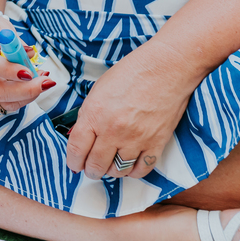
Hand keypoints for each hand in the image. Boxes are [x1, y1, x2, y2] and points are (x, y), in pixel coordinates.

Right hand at [0, 12, 51, 113]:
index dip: (10, 71)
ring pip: (5, 102)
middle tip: (47, 81)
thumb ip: (13, 41)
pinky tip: (36, 82)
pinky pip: (9, 102)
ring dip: (28, 95)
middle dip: (26, 90)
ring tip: (44, 80)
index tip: (29, 72)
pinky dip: (26, 96)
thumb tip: (29, 54)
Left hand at [66, 43, 191, 178]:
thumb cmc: (130, 74)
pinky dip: (133, 172)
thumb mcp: (98, 91)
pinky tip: (129, 165)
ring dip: (111, 172)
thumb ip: (88, 115)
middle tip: (92, 169)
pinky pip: (141, 170)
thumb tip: (81, 137)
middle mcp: (112, 130)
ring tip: (110, 166)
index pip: (76, 149)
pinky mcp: (156, 143)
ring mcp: (135, 139)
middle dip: (91, 170)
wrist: (166, 68)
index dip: (73, 162)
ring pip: (118, 171)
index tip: (75, 165)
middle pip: (96, 165)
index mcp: (94, 114)